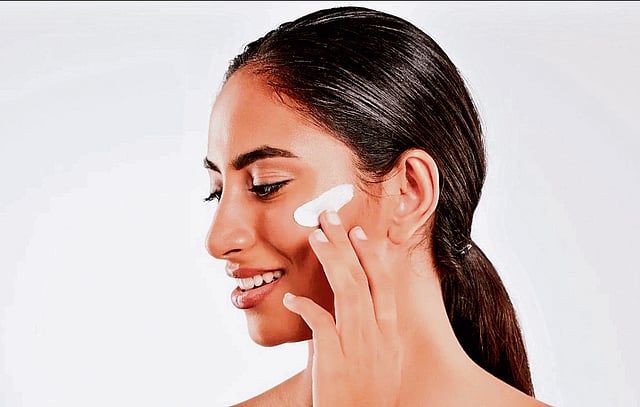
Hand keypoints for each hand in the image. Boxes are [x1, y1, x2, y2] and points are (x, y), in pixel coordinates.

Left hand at [282, 210, 401, 405]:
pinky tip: (290, 299)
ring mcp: (358, 346)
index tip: (358, 233)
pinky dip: (304, 306)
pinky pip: (319, 323)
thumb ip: (372, 329)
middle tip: (329, 218)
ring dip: (329, 259)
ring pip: (346, 290)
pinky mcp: (335, 359)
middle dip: (345, 243)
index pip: (384, 282)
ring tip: (313, 237)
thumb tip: (354, 303)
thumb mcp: (384, 359)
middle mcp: (378, 334)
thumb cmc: (368, 394)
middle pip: (363, 277)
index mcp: (391, 332)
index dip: (371, 254)